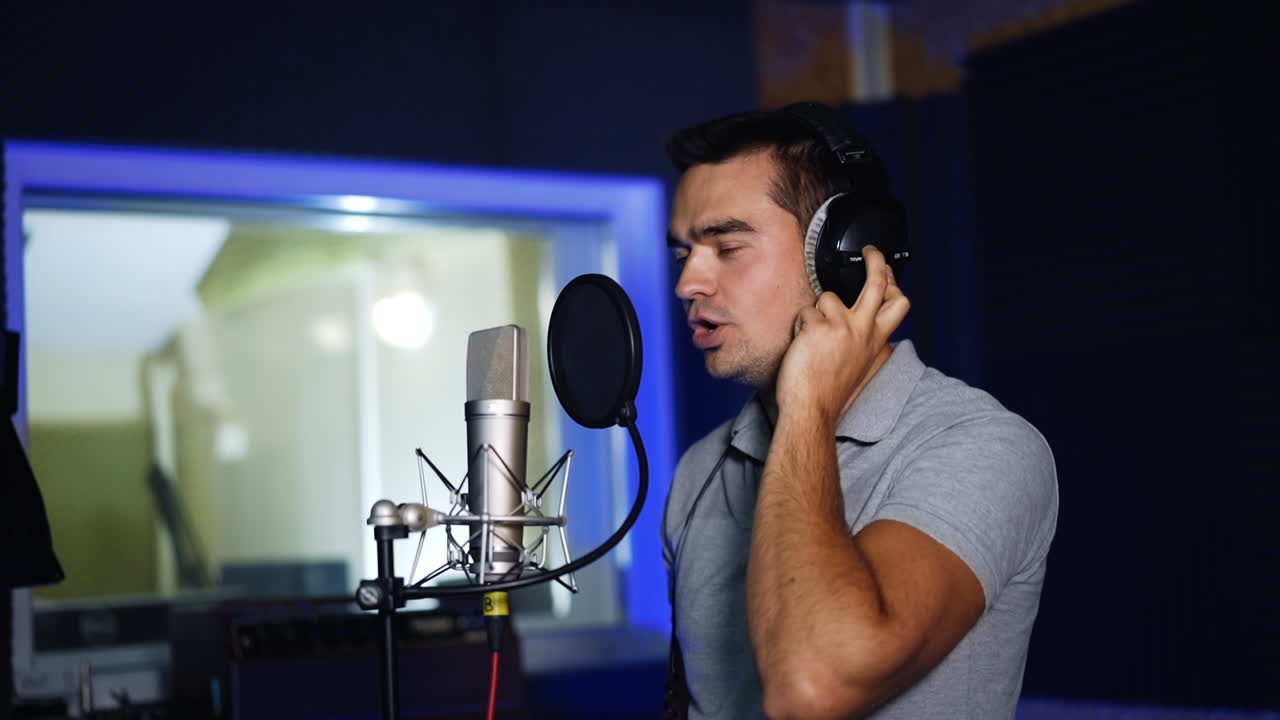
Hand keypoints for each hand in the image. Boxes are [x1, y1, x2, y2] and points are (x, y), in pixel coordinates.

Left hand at [774, 245, 909, 425]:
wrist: (812, 408)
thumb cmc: (830, 390)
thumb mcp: (860, 364)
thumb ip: (865, 339)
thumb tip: (865, 318)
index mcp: (876, 340)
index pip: (898, 305)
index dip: (894, 284)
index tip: (887, 272)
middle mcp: (864, 330)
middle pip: (877, 283)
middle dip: (877, 261)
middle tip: (871, 251)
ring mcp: (843, 327)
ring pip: (828, 297)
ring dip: (815, 313)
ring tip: (811, 338)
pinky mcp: (819, 327)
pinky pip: (804, 313)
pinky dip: (799, 327)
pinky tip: (800, 346)